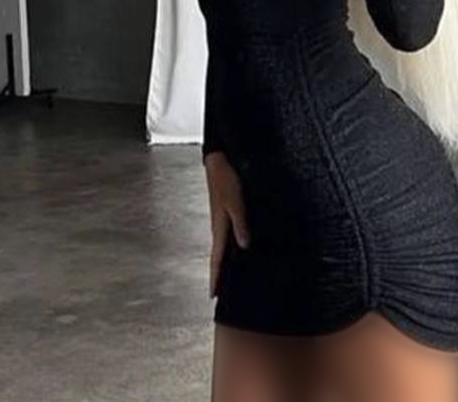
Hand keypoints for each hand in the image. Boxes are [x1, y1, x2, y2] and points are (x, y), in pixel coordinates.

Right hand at [204, 152, 249, 297]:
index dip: (216, 277)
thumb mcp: (236, 202)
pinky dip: (229, 247)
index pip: (217, 259)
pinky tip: (236, 248)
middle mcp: (219, 227)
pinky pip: (227, 236)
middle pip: (218, 257)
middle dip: (217, 274)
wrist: (219, 161)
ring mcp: (221, 220)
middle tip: (218, 292)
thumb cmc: (227, 180)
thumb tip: (245, 246)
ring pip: (222, 247)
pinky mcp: (226, 213)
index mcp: (219, 228)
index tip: (213, 296)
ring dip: (223, 262)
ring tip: (225, 276)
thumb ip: (240, 224)